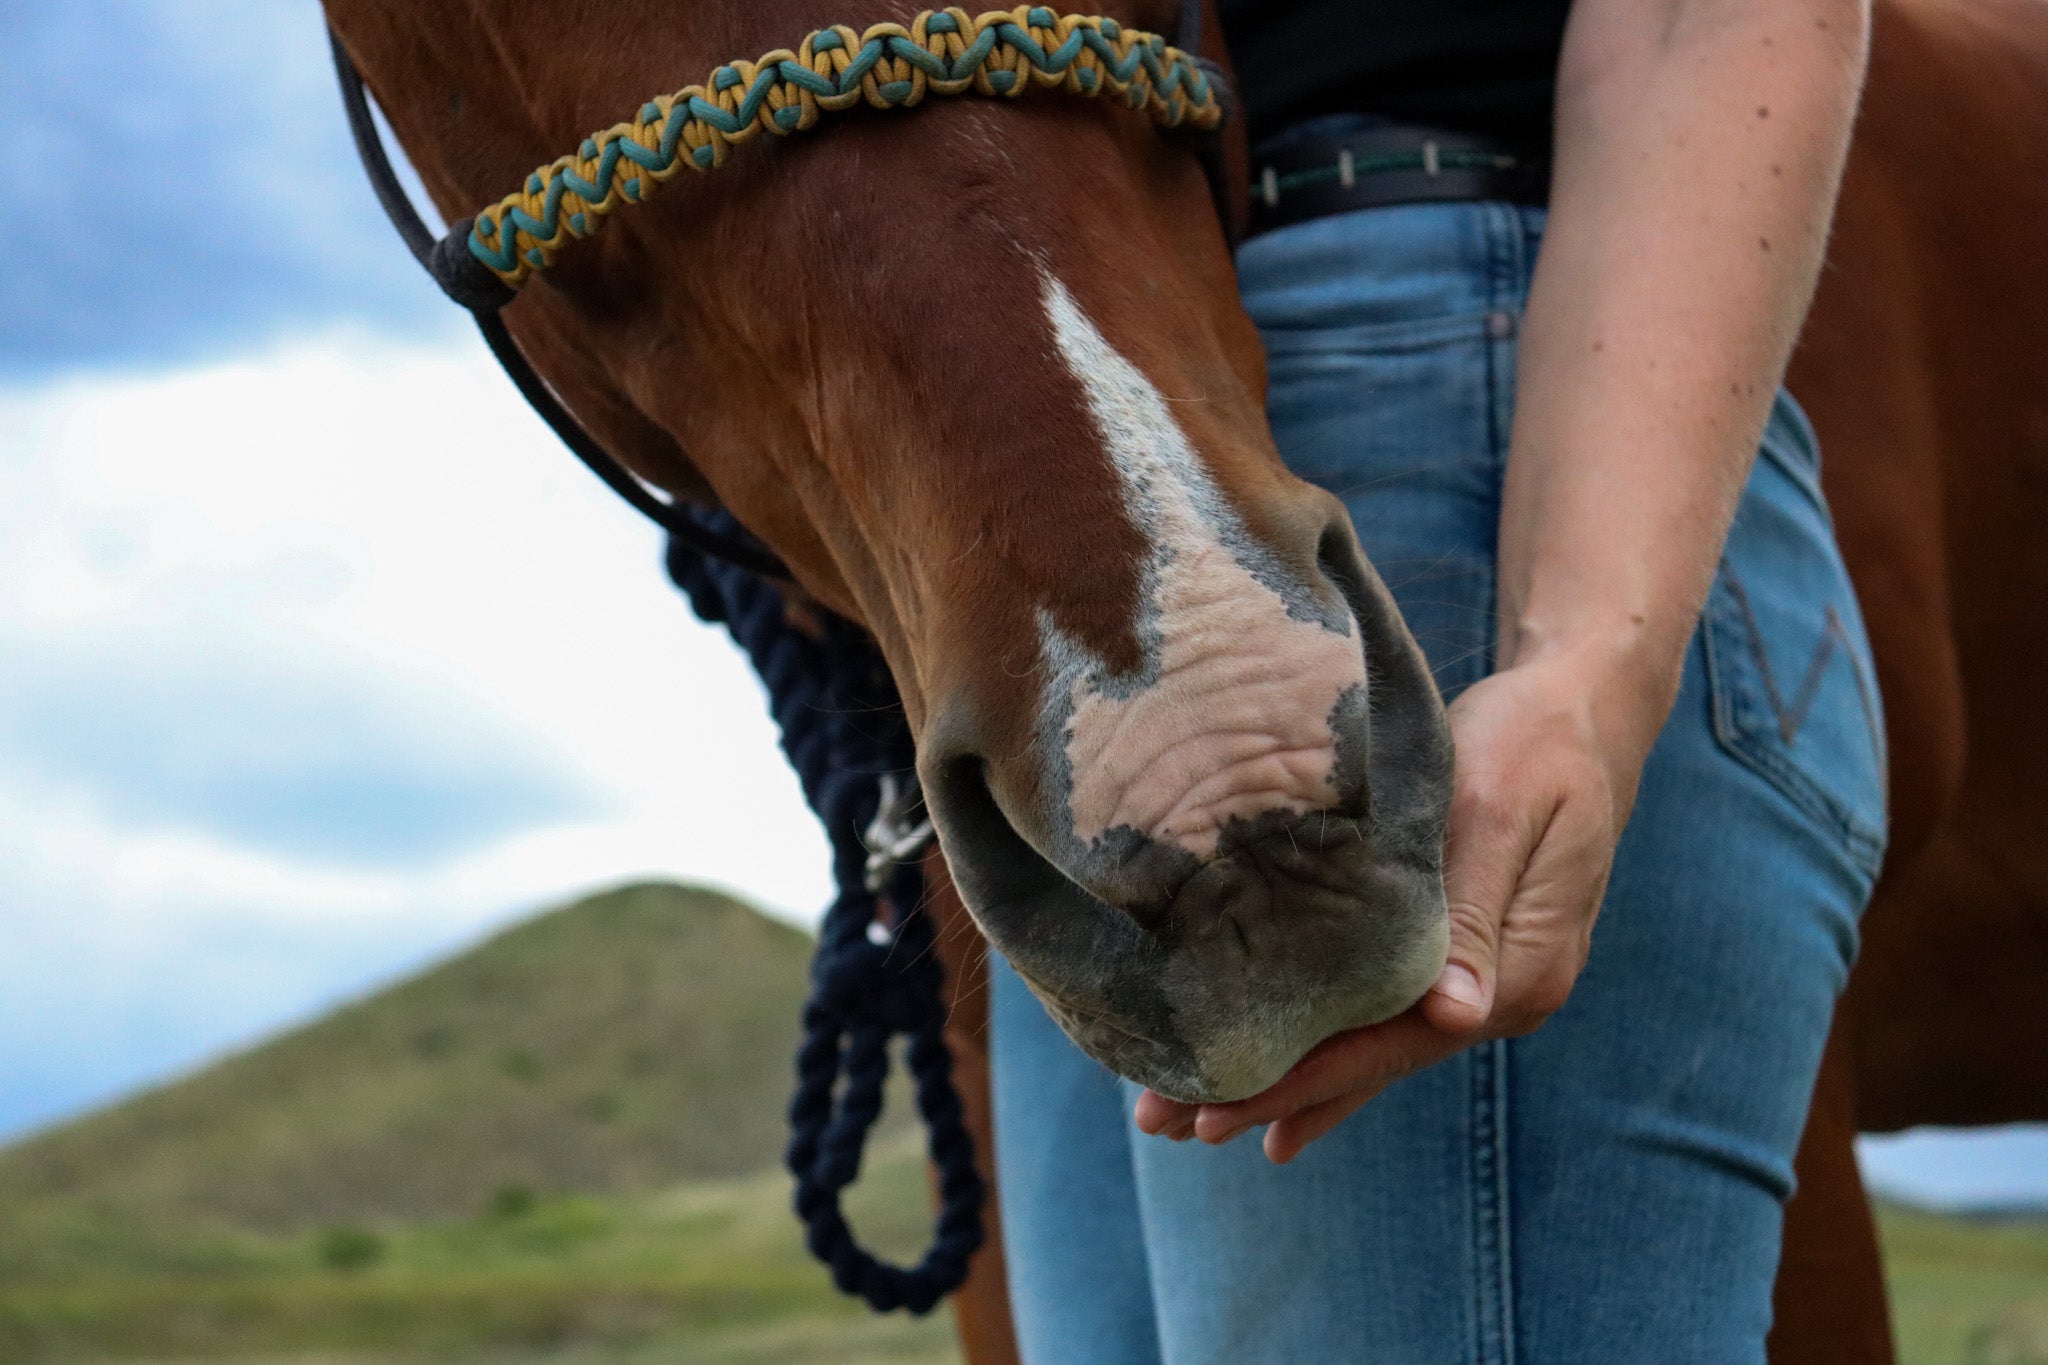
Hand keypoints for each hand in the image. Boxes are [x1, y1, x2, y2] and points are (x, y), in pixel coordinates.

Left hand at [1134, 646, 1666, 1162]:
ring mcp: (1485, 983)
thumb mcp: (1501, 807)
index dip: (1307, 1078)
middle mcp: (1506, 993)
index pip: (1396, 1043)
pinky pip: (1387, 1017)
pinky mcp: (1462, 957)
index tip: (1224, 1104)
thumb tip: (1455, 1018)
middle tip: (1172, 1124)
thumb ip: (1474, 910)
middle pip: (1377, 1061)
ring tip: (1194, 1119)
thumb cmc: (1533, 740)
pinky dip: (1331, 1049)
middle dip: (1274, 1093)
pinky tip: (1282, 1091)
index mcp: (1521, 968)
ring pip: (1376, 1047)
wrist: (1582, 711)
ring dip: (1291, 1082)